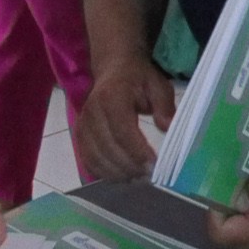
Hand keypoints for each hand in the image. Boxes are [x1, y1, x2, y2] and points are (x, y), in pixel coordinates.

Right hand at [74, 53, 174, 182]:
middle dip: (130, 167)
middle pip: (108, 148)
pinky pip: (88, 161)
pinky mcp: (80, 136)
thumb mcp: (158, 85)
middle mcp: (92, 112)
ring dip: (118, 173)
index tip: (154, 166)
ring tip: (139, 179)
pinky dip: (104, 174)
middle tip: (150, 177)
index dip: (137, 152)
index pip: (121, 131)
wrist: (113, 69)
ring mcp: (82, 125)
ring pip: (96, 158)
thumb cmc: (138, 79)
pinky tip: (123, 177)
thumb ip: (164, 106)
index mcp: (111, 97)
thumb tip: (169, 127)